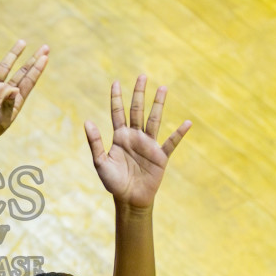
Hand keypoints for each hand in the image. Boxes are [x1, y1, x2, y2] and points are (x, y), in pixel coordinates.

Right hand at [0, 40, 48, 149]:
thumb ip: (7, 107)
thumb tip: (14, 90)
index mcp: (14, 101)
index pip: (28, 82)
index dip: (37, 69)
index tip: (45, 57)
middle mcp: (4, 92)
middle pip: (21, 72)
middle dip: (32, 60)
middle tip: (45, 47)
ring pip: (4, 67)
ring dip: (13, 55)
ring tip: (22, 42)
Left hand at [85, 75, 190, 210]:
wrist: (129, 199)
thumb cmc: (113, 182)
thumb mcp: (100, 162)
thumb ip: (95, 142)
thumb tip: (87, 121)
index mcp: (120, 137)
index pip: (118, 112)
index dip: (116, 98)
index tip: (115, 82)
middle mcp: (135, 136)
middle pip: (137, 110)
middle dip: (139, 93)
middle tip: (142, 76)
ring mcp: (148, 145)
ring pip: (154, 119)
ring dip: (158, 104)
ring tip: (163, 88)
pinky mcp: (160, 156)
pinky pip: (171, 142)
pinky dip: (179, 133)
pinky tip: (187, 123)